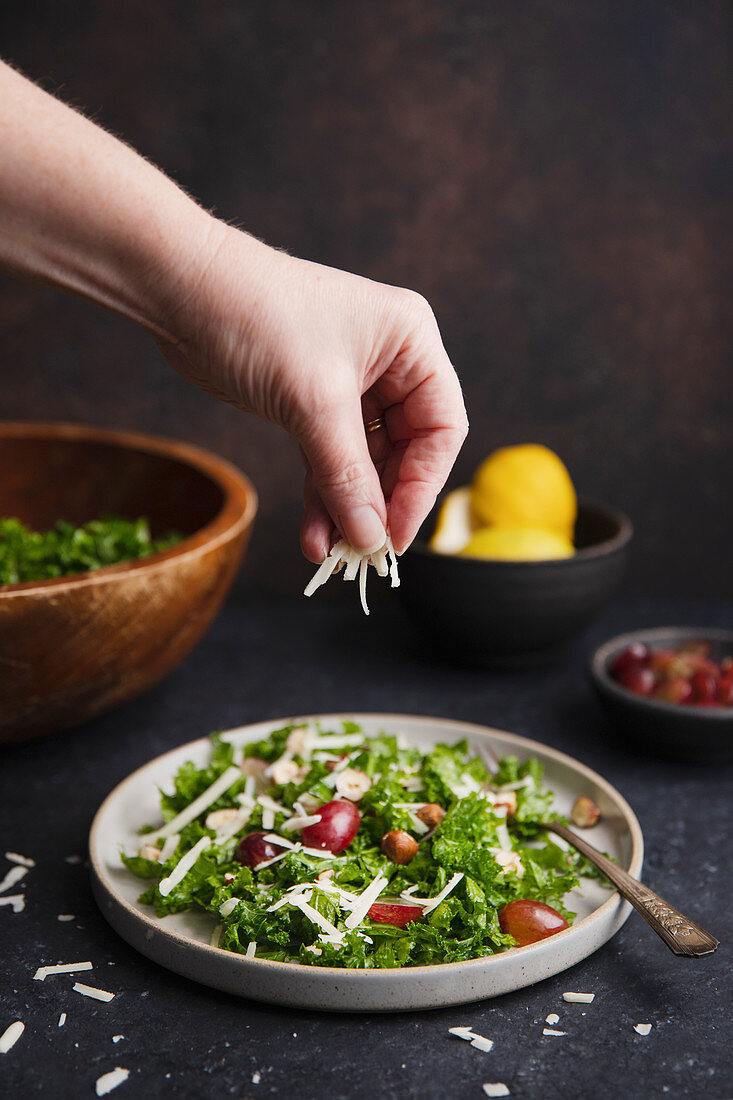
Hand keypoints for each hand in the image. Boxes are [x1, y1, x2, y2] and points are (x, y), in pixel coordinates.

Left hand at [155, 222, 468, 559]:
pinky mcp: (312, 401)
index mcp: (410, 342)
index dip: (423, 486)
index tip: (397, 535)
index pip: (441, 428)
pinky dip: (322, 496)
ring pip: (363, 462)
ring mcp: (350, 383)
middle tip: (362, 551)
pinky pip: (329, 459)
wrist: (178, 290)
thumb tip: (373, 537)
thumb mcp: (314, 402)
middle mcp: (389, 361)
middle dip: (380, 503)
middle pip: (405, 451)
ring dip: (347, 508)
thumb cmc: (255, 319)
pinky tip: (313, 535)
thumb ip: (348, 474)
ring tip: (330, 554)